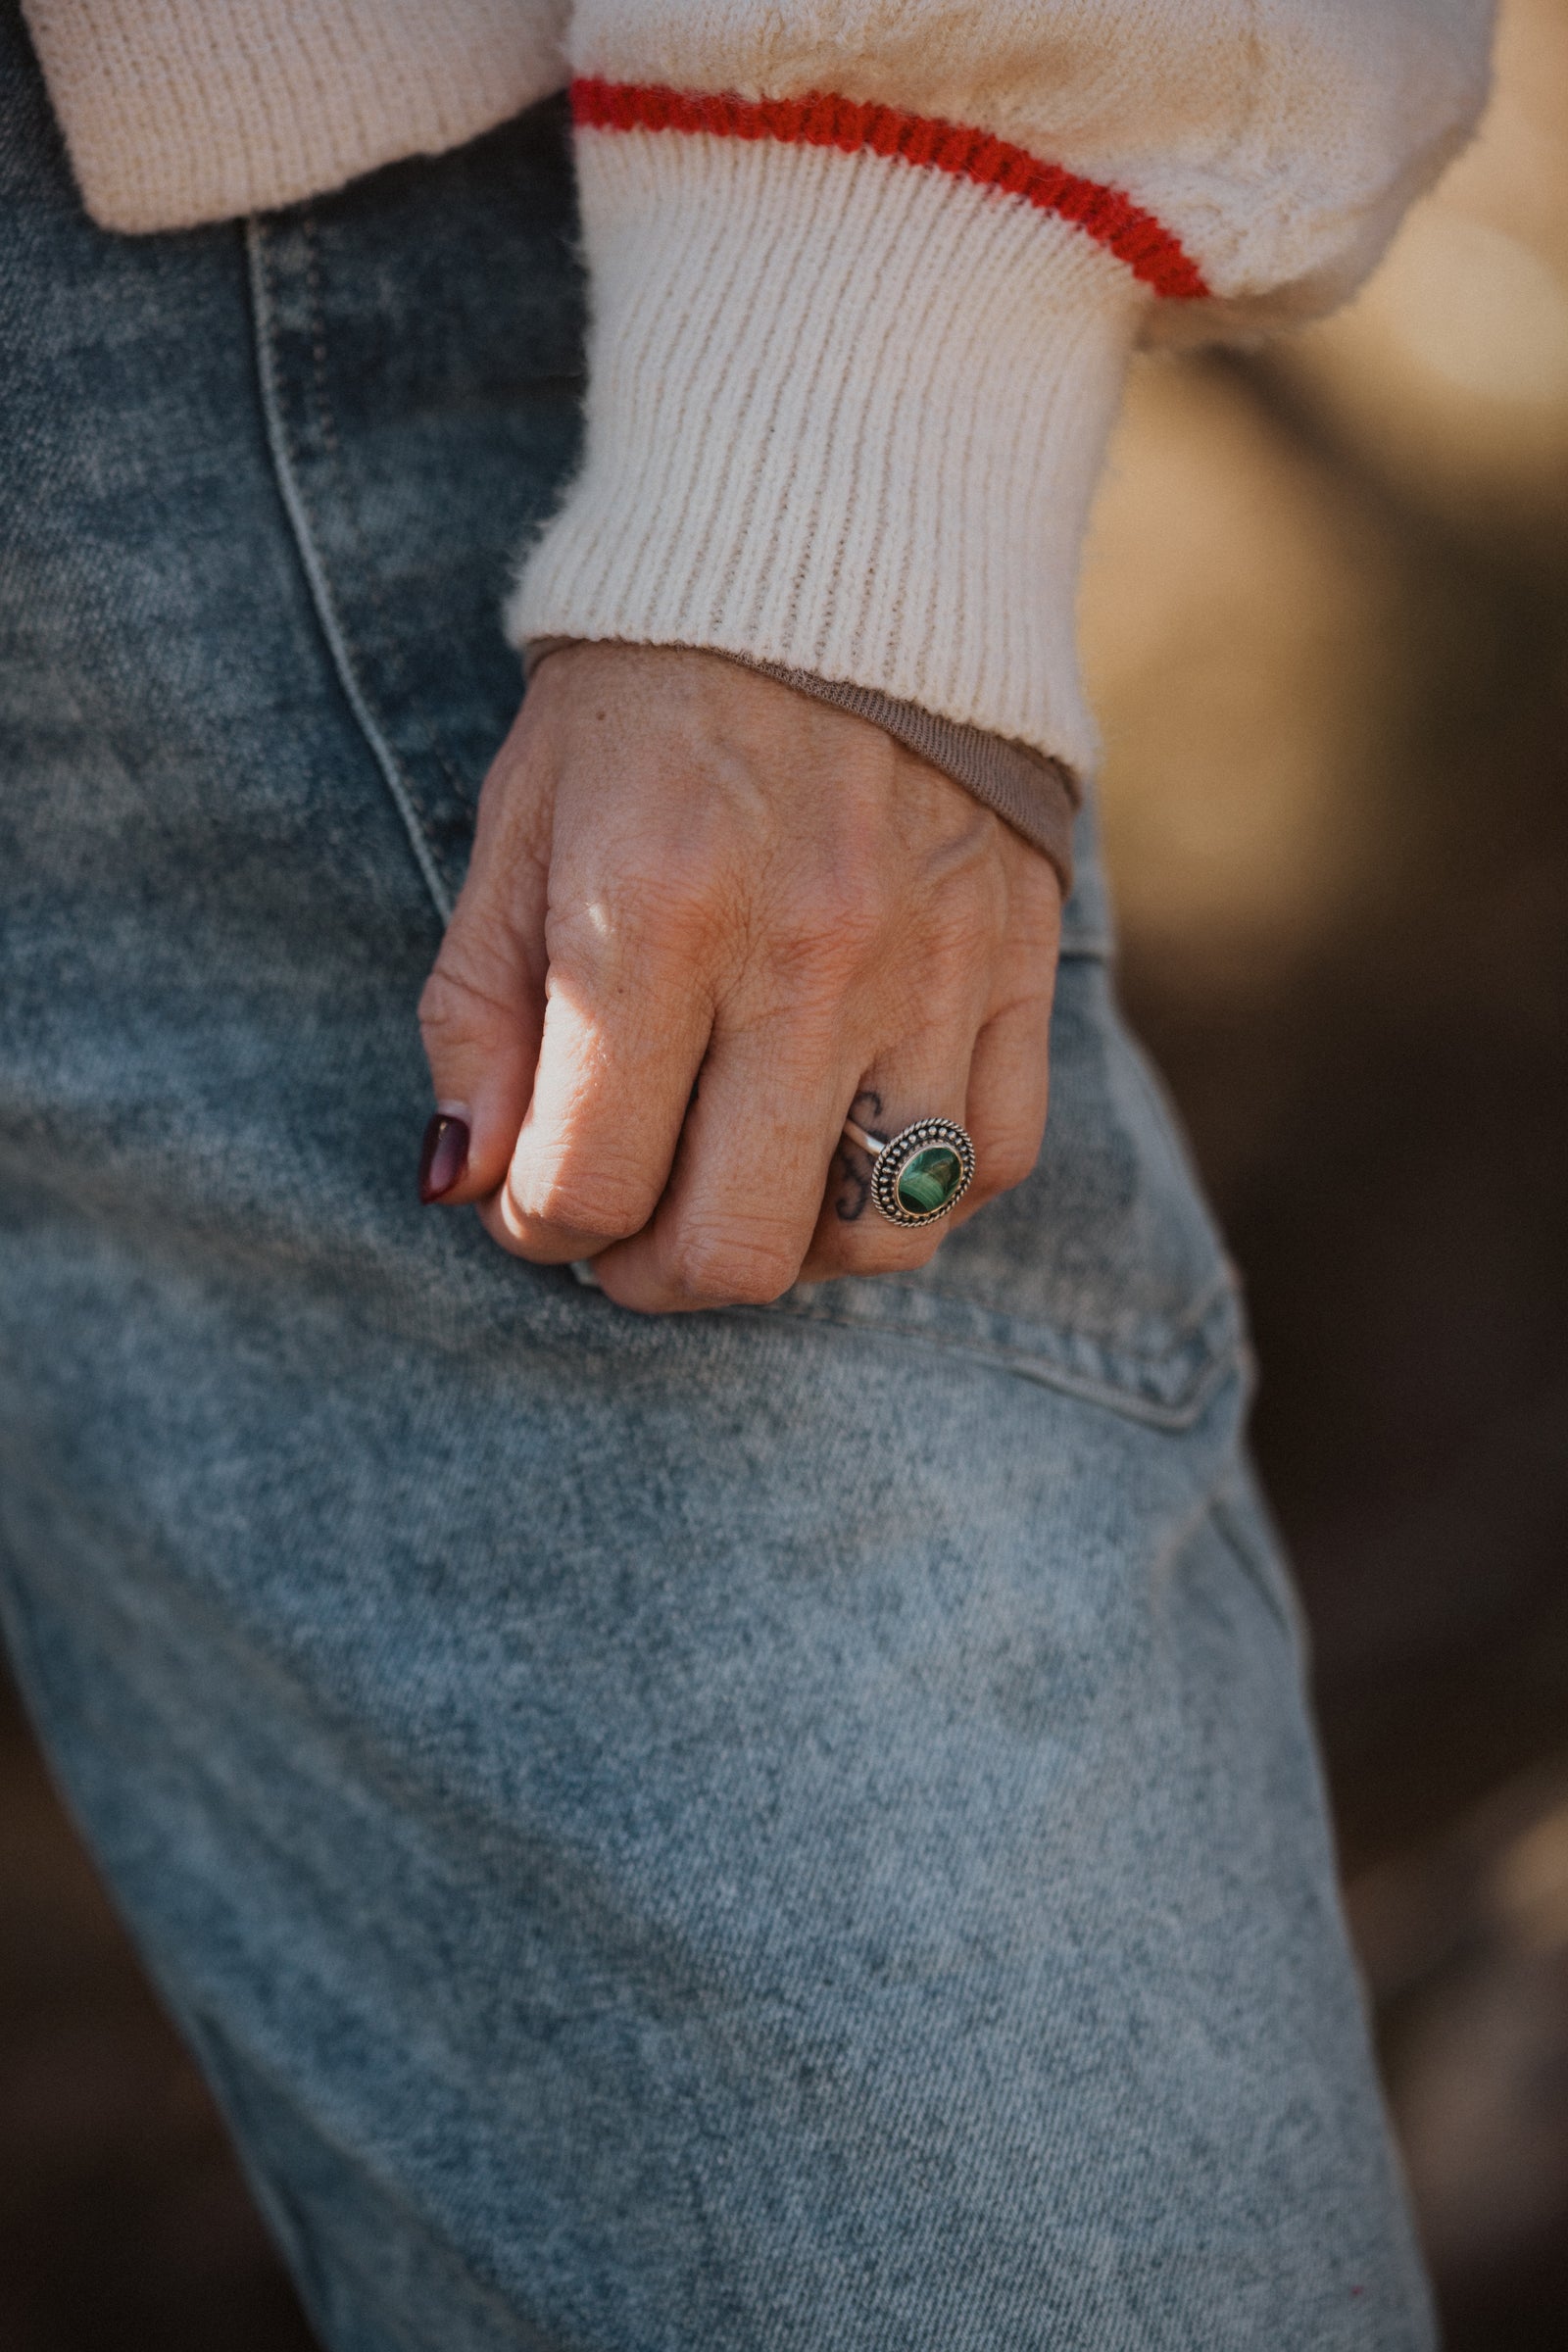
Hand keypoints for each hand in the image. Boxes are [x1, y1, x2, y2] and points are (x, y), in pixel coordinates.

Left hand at [417, 643, 1060, 1311]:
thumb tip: (466, 1181)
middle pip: (733, 1248)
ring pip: (877, 1236)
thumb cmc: (648, 696)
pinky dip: (920, 1192)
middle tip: (626, 1230)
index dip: (536, 1228)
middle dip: (650, 1276)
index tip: (535, 1197)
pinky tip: (853, 1145)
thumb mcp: (518, 826)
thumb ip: (478, 1015)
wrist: (834, 551)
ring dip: (788, 1248)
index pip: (586, 1187)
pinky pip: (992, 1156)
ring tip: (739, 1186)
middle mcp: (805, 962)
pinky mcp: (1020, 960)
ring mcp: (932, 969)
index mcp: (651, 920)